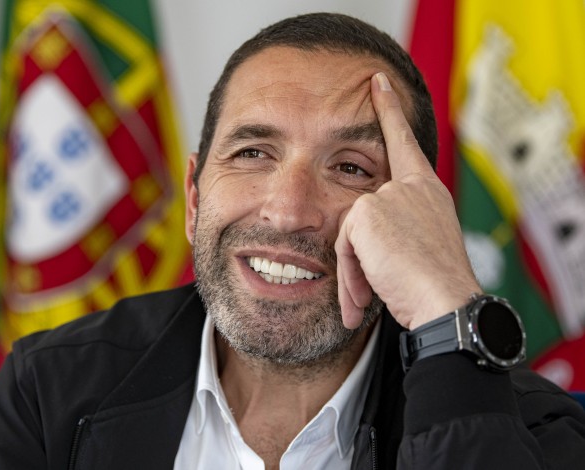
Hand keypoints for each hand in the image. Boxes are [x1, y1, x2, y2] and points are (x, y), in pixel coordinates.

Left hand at [335, 72, 480, 330]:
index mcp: (426, 190)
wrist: (446, 302)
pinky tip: (374, 288)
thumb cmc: (434, 286)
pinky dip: (352, 274)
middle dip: (358, 261)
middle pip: (359, 216)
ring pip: (348, 234)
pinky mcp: (367, 210)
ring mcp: (389, 195)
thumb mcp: (420, 245)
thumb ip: (395, 227)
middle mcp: (410, 187)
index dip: (390, 110)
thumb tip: (361, 235)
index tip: (378, 81)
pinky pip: (342, 245)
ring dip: (357, 272)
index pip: (404, 142)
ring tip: (379, 292)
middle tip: (379, 286)